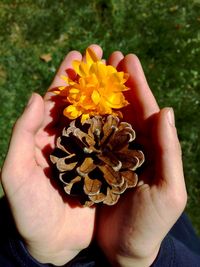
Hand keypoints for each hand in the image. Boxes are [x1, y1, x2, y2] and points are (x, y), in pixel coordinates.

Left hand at [1, 45, 102, 265]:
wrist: (49, 242)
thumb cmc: (27, 210)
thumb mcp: (15, 172)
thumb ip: (22, 134)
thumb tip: (35, 96)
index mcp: (45, 138)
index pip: (56, 100)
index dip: (65, 76)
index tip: (77, 53)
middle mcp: (68, 140)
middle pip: (81, 103)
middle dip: (92, 79)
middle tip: (106, 56)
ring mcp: (87, 152)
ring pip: (99, 118)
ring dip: (109, 96)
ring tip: (123, 74)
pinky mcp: (102, 166)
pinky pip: (112, 141)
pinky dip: (120, 124)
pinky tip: (131, 109)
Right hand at [97, 53, 186, 265]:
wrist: (125, 249)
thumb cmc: (151, 223)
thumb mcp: (169, 190)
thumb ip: (169, 151)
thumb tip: (165, 110)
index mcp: (151, 148)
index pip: (145, 110)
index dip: (137, 85)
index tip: (128, 60)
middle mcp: (130, 146)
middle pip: (123, 108)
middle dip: (117, 82)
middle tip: (107, 55)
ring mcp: (110, 154)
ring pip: (105, 118)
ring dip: (98, 95)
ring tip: (91, 71)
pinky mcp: (93, 164)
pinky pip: (88, 137)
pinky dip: (84, 119)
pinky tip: (76, 103)